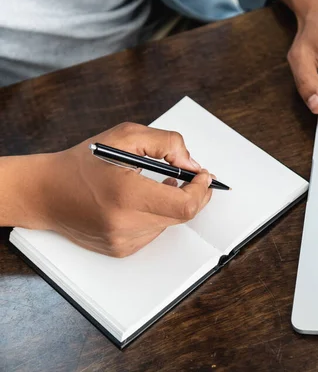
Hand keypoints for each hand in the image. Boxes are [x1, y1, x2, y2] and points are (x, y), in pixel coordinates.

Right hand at [5, 123, 212, 256]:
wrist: (45, 192)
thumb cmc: (82, 162)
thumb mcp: (125, 136)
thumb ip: (166, 144)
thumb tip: (192, 165)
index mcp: (126, 196)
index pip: (184, 205)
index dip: (201, 190)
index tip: (203, 176)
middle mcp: (124, 224)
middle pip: (181, 216)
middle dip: (191, 194)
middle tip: (189, 177)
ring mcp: (122, 241)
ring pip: (169, 223)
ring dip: (171, 204)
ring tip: (154, 186)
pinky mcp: (120, 249)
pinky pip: (153, 232)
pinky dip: (155, 216)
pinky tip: (138, 201)